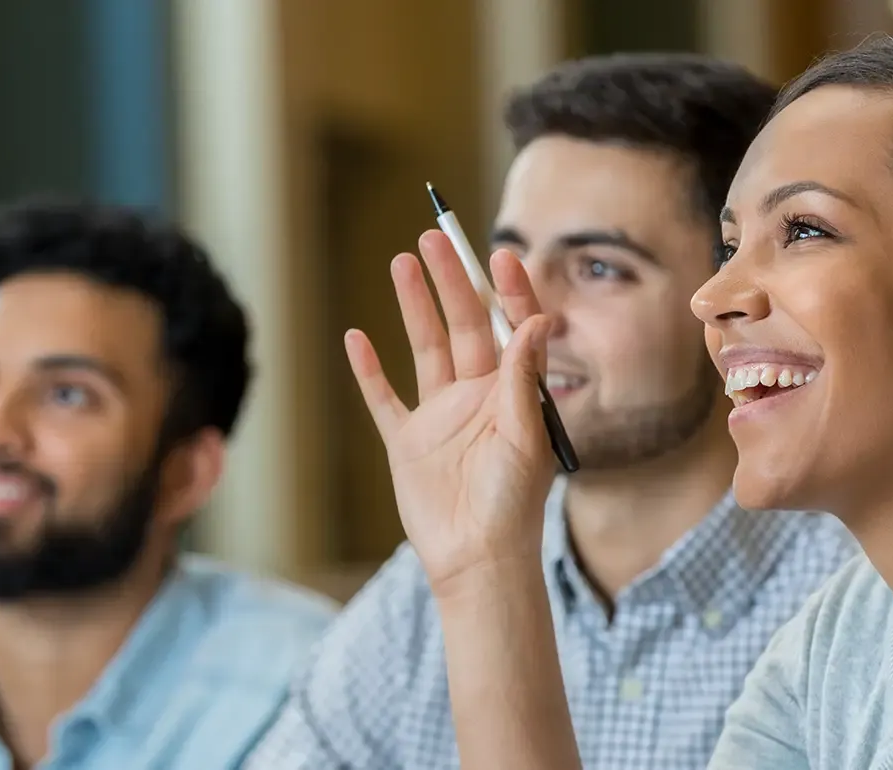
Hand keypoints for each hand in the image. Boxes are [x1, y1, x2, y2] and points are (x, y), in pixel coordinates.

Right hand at [345, 230, 557, 596]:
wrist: (477, 560)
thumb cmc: (513, 505)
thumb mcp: (525, 437)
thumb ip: (525, 378)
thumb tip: (536, 319)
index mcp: (513, 393)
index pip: (511, 327)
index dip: (507, 289)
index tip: (499, 253)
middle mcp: (477, 397)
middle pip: (464, 325)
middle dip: (452, 280)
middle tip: (437, 236)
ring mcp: (440, 417)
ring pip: (425, 347)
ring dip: (414, 306)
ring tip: (402, 261)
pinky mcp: (407, 443)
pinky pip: (384, 398)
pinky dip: (368, 370)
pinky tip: (356, 338)